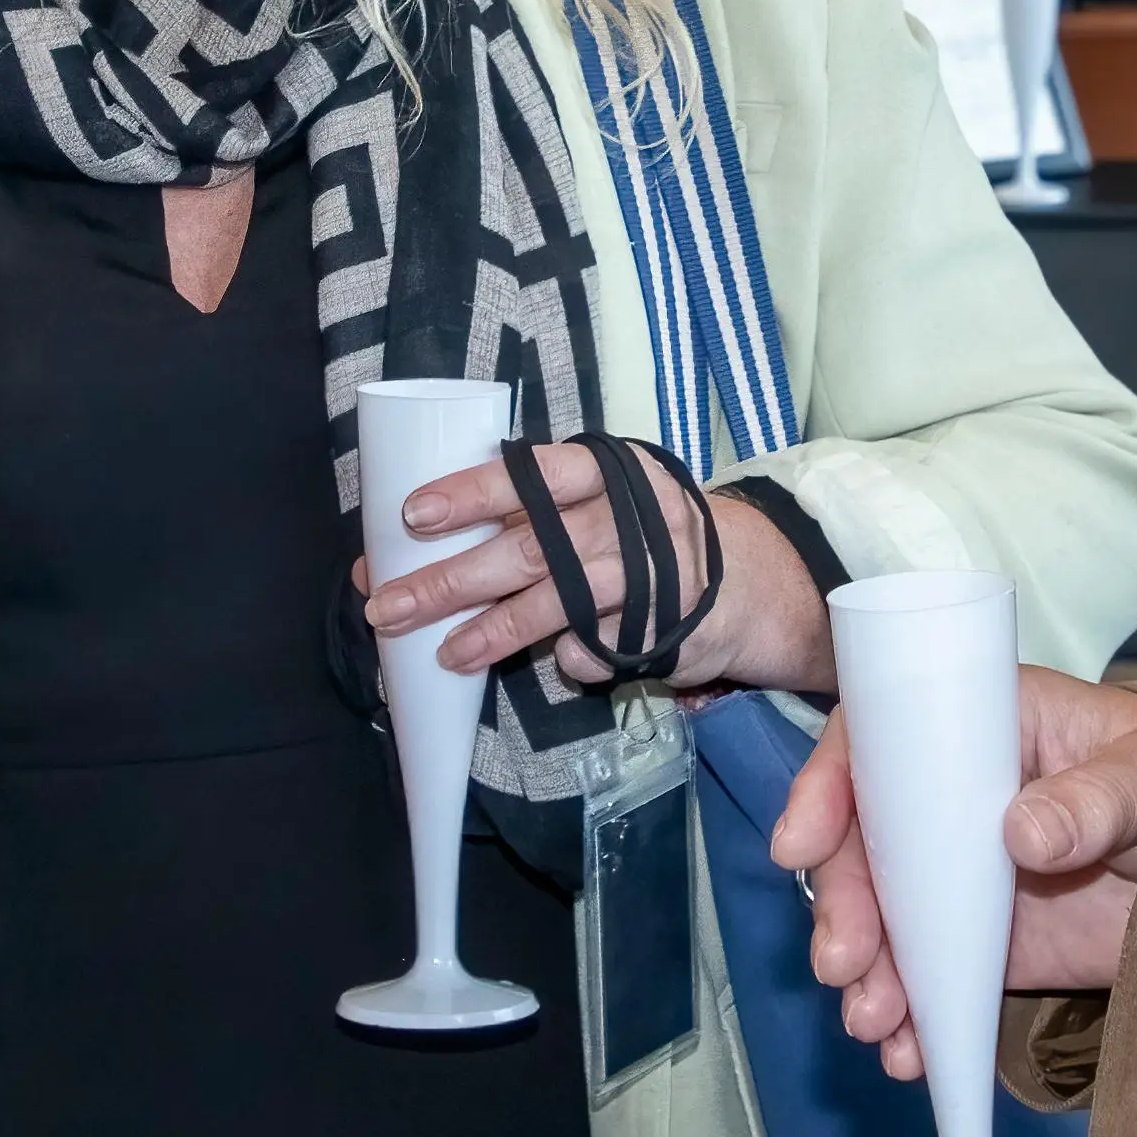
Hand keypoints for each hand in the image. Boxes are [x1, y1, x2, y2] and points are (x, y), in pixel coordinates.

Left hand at [364, 456, 830, 699]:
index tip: (415, 515)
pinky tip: (557, 665)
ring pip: (559, 601)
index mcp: (608, 471)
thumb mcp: (596, 502)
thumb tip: (402, 547)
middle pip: (530, 547)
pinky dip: (573, 658)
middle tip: (390, 605)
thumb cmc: (641, 532)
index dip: (474, 493)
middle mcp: (628, 517)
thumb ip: (520, 517)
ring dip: (495, 630)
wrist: (746, 579)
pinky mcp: (662, 627)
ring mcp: (648, 574)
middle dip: (454, 579)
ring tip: (446, 652)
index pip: (533, 475)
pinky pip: (601, 647)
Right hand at [774, 666, 1136, 1079]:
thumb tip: (1020, 832)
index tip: (801, 846)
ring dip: (866, 973)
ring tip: (875, 1022)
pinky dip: (910, 1020)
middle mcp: (950, 802)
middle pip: (864, 846)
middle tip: (843, 961)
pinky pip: (929, 980)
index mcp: (978, 730)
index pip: (877, 744)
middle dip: (841, 906)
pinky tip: (907, 1053)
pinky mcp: (983, 946)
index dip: (827, 789)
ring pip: (884, 922)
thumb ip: (1098, 798)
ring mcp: (960, 879)